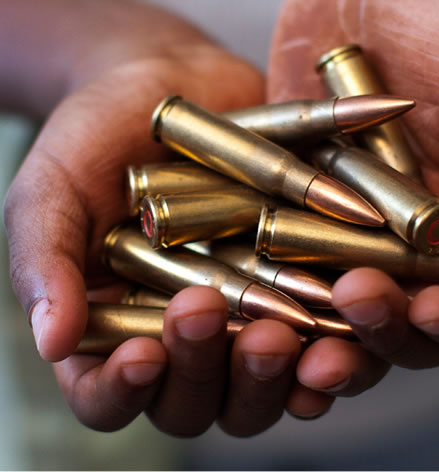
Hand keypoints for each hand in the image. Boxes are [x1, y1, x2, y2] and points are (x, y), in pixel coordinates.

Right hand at [3, 28, 311, 435]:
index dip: (123, 391)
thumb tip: (52, 340)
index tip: (143, 354)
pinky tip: (350, 320)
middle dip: (218, 372)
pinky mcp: (300, 282)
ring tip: (290, 330)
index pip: (112, 392)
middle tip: (228, 322)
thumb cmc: (98, 135)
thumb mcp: (54, 187)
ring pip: (269, 380)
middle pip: (202, 398)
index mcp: (115, 326)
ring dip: (287, 372)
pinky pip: (327, 330)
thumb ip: (46, 258)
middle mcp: (187, 334)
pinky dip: (343, 336)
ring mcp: (247, 311)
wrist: (171, 81)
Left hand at [267, 0, 438, 399]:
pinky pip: (279, 257)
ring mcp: (350, 228)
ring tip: (293, 331)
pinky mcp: (296, 206)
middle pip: (405, 319)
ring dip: (316, 327)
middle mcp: (413, 240)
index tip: (435, 310)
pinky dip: (263, 282)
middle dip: (381, 327)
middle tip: (354, 302)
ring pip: (335, 304)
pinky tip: (241, 291)